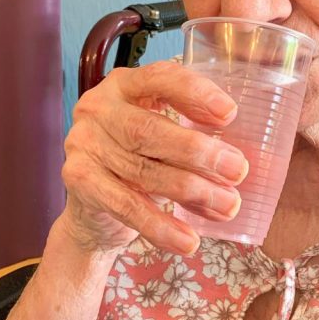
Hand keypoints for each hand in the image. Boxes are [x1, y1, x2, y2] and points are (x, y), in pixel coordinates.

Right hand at [61, 61, 248, 254]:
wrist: (95, 210)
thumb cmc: (141, 162)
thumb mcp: (166, 140)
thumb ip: (195, 138)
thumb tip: (240, 165)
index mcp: (125, 85)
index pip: (160, 79)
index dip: (195, 94)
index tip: (230, 115)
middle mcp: (99, 108)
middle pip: (150, 130)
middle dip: (199, 153)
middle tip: (238, 171)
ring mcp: (83, 143)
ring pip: (143, 171)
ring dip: (192, 192)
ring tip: (226, 207)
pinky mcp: (78, 180)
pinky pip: (126, 206)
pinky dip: (162, 226)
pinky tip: (188, 241)